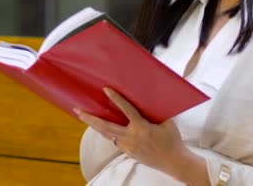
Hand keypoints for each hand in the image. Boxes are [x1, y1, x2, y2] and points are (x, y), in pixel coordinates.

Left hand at [74, 88, 204, 182]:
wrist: (174, 162)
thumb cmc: (172, 140)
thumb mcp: (167, 122)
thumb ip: (155, 111)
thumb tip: (149, 97)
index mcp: (142, 128)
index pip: (126, 110)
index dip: (116, 99)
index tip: (106, 90)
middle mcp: (131, 138)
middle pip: (106, 127)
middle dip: (90, 118)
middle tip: (78, 110)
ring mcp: (128, 147)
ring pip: (106, 135)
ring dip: (94, 125)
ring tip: (83, 116)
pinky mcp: (128, 152)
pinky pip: (113, 140)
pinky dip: (106, 133)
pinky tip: (99, 127)